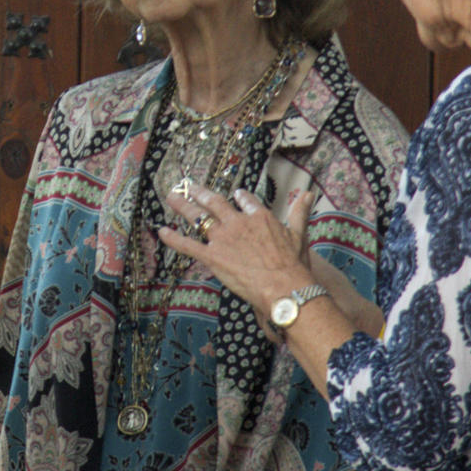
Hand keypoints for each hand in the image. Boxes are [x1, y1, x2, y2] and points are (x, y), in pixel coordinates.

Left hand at [159, 180, 315, 315]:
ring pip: (198, 218)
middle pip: (215, 203)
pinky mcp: (212, 256)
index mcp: (259, 217)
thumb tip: (308, 193)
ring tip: (171, 196)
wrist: (283, 285)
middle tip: (188, 185)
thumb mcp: (299, 234)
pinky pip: (188, 245)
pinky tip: (161, 231)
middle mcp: (238, 223)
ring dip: (182, 206)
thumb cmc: (293, 264)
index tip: (234, 194)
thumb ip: (300, 212)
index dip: (239, 197)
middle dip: (200, 193)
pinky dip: (173, 238)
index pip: (245, 201)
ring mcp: (223, 238)